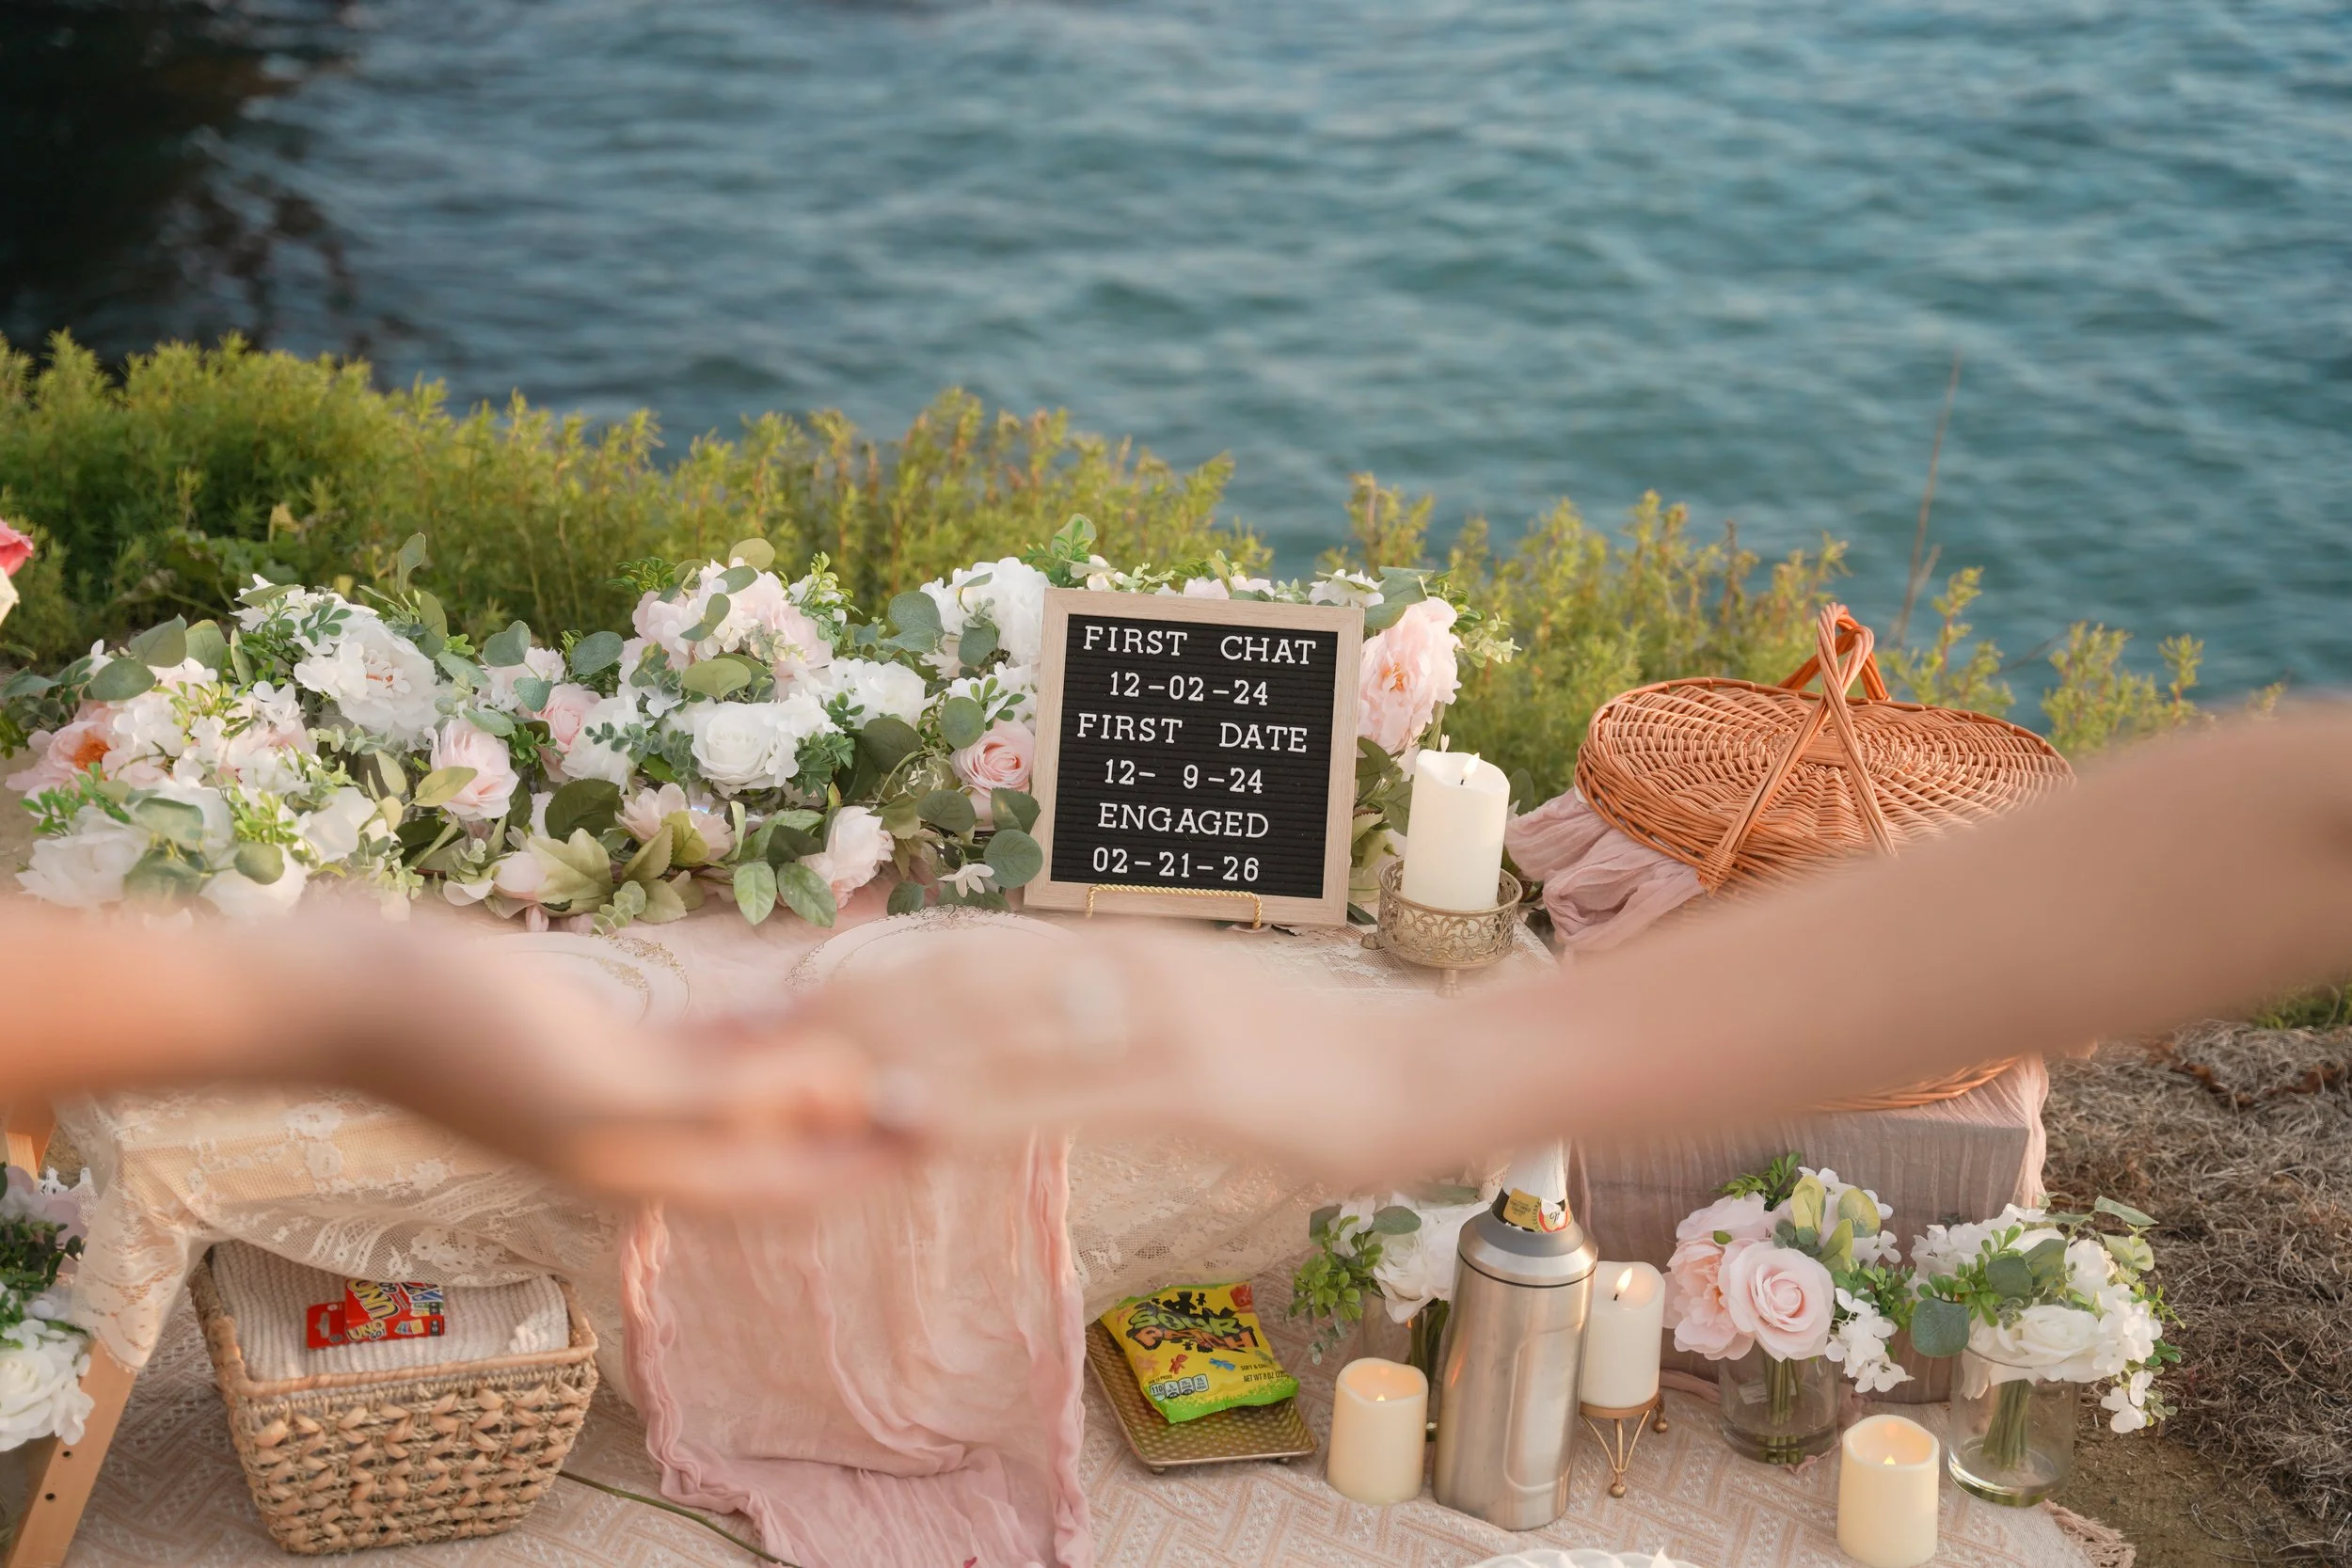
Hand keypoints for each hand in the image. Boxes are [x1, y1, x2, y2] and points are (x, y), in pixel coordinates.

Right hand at [328, 929, 891, 1210]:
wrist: (351, 993)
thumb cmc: (462, 1037)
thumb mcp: (603, 1079)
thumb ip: (723, 1095)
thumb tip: (839, 1094)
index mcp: (647, 1170)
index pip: (788, 1188)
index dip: (869, 1168)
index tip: (946, 1134)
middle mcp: (645, 1141)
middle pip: (781, 1147)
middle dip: (861, 1128)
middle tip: (945, 1088)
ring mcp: (623, 1090)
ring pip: (750, 1094)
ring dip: (820, 1080)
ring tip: (898, 1047)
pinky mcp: (602, 1037)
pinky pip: (706, 1046)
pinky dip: (762, 1033)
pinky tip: (805, 1004)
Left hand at [777, 923, 1433, 1187]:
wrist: (1413, 1074)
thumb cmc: (1302, 1063)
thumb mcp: (1187, 1028)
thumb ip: (1102, 1028)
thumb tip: (1025, 1042)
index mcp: (1115, 950)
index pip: (966, 954)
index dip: (868, 980)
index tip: (780, 1011)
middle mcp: (1119, 963)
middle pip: (951, 976)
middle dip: (842, 1009)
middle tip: (744, 1043)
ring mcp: (1149, 1012)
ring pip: (988, 1020)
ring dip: (879, 1046)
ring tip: (780, 1076)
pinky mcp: (1183, 1073)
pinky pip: (1056, 1088)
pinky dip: (972, 1099)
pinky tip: (906, 1116)